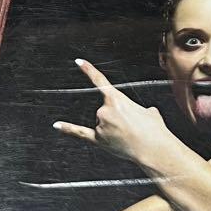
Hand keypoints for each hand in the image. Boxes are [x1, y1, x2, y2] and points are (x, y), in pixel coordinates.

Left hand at [54, 59, 174, 169]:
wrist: (153, 148)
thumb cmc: (153, 129)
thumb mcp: (149, 111)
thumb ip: (138, 110)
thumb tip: (138, 115)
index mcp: (117, 99)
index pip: (100, 81)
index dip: (88, 70)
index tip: (79, 62)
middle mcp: (104, 111)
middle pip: (105, 109)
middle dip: (118, 117)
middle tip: (133, 125)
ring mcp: (100, 125)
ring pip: (102, 123)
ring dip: (115, 128)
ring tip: (129, 135)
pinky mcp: (98, 140)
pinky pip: (79, 132)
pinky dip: (68, 128)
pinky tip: (57, 125)